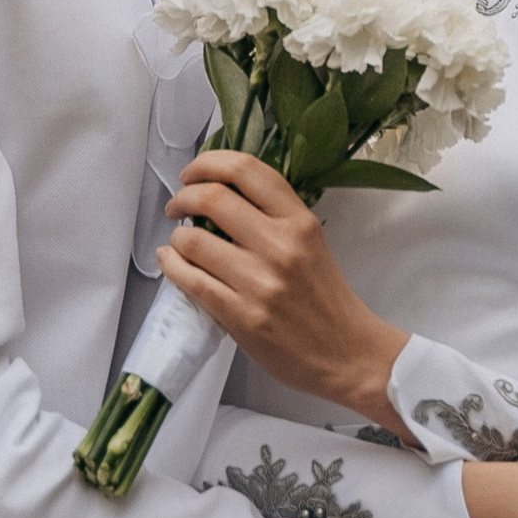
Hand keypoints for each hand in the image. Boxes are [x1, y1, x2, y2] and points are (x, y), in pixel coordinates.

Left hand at [158, 149, 407, 427]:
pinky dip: (171, 266)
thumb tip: (219, 198)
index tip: (192, 173)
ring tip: (178, 242)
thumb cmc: (326, 299)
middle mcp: (280, 245)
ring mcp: (259, 282)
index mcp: (300, 221)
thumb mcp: (311, 243)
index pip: (246, 170)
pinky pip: (191, 282)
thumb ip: (273, 217)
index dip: (208, 163)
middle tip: (177, 205)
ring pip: (193, 241)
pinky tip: (170, 262)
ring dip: (176, 238)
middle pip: (213, 198)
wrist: (347, 354)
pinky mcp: (242, 317)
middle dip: (183, 197)